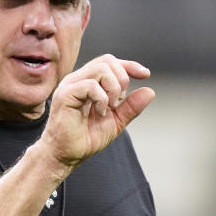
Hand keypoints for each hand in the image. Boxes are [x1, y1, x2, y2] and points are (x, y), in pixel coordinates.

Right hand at [40, 54, 154, 168]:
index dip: (130, 65)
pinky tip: (100, 113)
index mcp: (87, 82)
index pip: (110, 62)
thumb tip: (150, 91)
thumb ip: (130, 106)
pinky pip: (90, 85)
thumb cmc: (84, 138)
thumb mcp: (116, 121)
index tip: (145, 74)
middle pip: (107, 61)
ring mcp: (70, 85)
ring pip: (101, 68)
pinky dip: (102, 99)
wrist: (66, 155)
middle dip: (122, 79)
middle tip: (119, 102)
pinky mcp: (65, 95)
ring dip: (113, 88)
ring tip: (110, 107)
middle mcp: (78, 79)